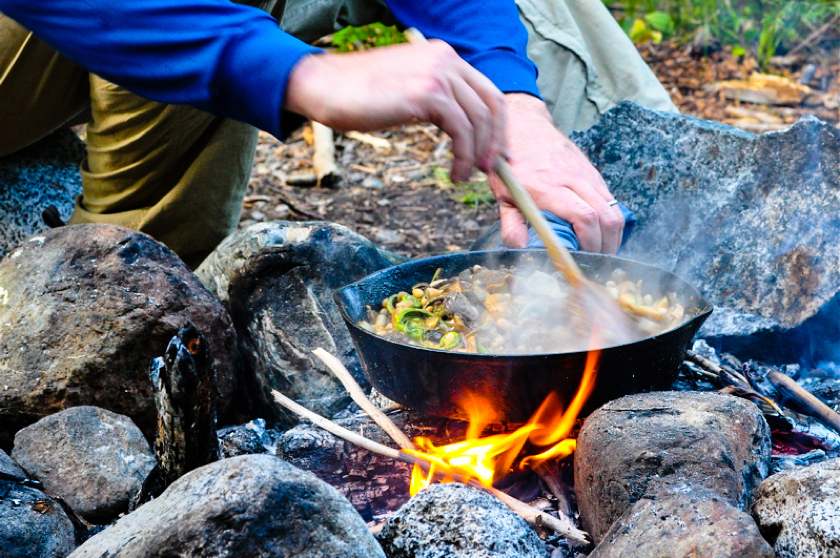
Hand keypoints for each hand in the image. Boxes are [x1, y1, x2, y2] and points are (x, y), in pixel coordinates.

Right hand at [284, 41, 506, 182]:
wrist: (326, 86)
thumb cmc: (359, 94)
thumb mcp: (407, 88)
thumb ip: (435, 96)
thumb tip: (458, 124)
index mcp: (443, 56)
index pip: (486, 91)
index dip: (496, 126)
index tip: (493, 152)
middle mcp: (446, 59)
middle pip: (491, 104)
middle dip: (494, 142)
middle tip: (489, 169)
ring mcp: (438, 74)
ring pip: (478, 120)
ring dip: (477, 154)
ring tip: (465, 175)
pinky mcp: (428, 94)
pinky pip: (461, 131)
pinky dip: (462, 157)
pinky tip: (453, 173)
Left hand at [490, 94, 623, 253]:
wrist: (522, 125)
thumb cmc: (510, 163)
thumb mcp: (502, 195)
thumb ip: (511, 224)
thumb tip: (520, 249)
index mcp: (548, 187)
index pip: (584, 217)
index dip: (590, 243)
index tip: (583, 259)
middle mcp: (572, 179)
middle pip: (607, 216)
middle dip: (607, 245)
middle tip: (596, 262)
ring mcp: (586, 174)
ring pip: (614, 209)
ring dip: (613, 235)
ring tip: (601, 251)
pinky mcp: (592, 172)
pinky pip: (610, 200)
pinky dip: (610, 220)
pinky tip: (600, 233)